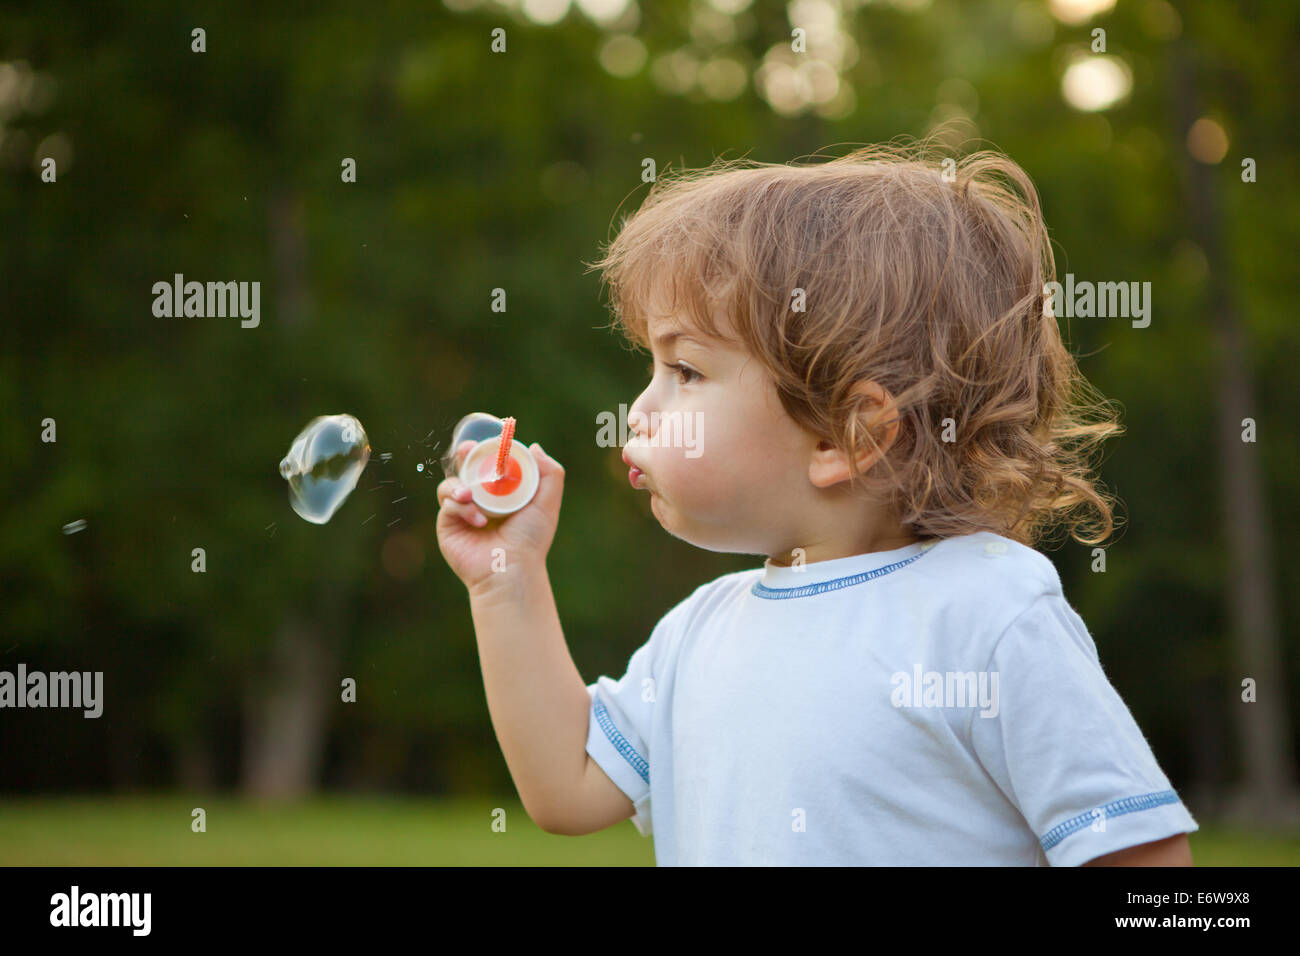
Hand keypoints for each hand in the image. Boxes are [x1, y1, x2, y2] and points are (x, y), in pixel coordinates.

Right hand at [435, 439, 564, 595]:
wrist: (511, 569)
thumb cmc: (530, 539)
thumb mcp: (546, 503)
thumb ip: (549, 473)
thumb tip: (533, 447)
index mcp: (502, 493)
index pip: (489, 464)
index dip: (486, 449)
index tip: (488, 440)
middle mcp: (481, 500)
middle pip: (465, 468)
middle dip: (464, 455)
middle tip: (467, 449)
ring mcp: (463, 512)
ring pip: (451, 483)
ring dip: (459, 484)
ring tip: (469, 495)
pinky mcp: (448, 525)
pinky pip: (448, 504)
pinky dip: (461, 508)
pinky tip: (478, 521)